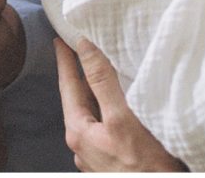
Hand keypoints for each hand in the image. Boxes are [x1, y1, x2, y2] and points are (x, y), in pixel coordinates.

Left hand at [55, 39, 186, 171]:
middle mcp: (83, 146)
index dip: (64, 60)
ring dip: (96, 92)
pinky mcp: (112, 163)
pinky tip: (120, 104)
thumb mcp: (121, 117)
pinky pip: (106, 127)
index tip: (59, 40)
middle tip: (79, 49)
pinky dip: (109, 109)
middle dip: (79, 74)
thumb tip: (84, 47)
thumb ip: (102, 82)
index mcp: (78, 132)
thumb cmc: (144, 165)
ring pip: (94, 114)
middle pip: (79, 100)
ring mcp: (97, 157)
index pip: (67, 86)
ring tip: (101, 71)